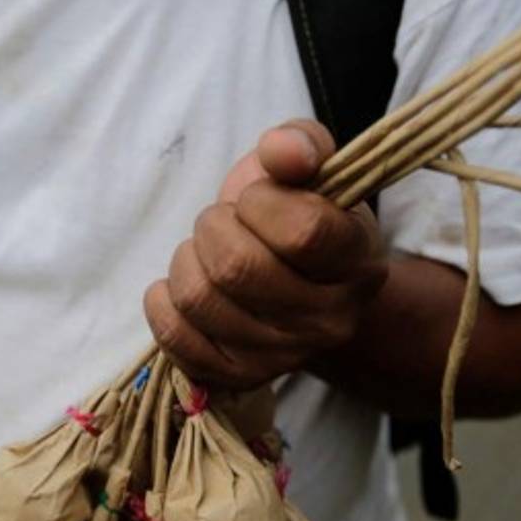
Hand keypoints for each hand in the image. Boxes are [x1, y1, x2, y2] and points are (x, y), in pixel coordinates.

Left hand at [145, 119, 387, 388]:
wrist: (300, 285)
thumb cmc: (299, 213)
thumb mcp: (309, 168)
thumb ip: (299, 143)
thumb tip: (282, 152)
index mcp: (357, 261)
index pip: (303, 232)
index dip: (262, 202)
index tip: (256, 197)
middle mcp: (329, 319)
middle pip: (238, 268)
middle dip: (212, 227)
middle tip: (222, 223)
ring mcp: (283, 355)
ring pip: (199, 300)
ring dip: (186, 260)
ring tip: (206, 254)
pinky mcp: (238, 376)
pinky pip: (175, 339)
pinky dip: (163, 302)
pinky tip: (183, 287)